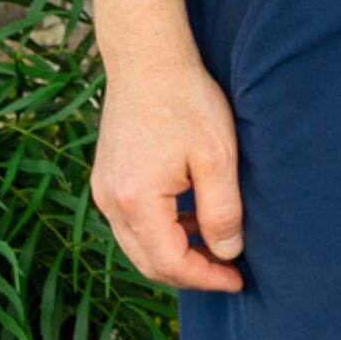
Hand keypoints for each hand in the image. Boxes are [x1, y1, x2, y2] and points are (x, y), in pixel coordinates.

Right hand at [90, 50, 246, 292]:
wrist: (148, 59)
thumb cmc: (187, 101)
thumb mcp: (217, 157)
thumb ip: (222, 210)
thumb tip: (229, 252)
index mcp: (135, 202)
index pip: (169, 263)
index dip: (206, 278)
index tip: (238, 280)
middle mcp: (108, 203)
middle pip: (148, 262)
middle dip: (190, 272)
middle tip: (230, 271)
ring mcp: (102, 191)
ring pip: (138, 245)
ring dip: (176, 253)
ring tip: (218, 246)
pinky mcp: (106, 180)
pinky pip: (133, 223)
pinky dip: (163, 231)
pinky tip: (194, 219)